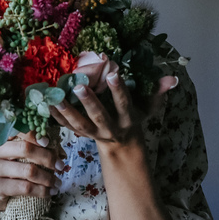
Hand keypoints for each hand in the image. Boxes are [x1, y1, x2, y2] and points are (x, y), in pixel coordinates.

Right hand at [0, 132, 64, 214]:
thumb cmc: (4, 172)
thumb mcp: (11, 156)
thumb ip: (28, 149)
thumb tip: (58, 151)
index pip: (18, 130)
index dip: (35, 135)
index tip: (48, 143)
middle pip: (26, 149)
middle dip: (47, 157)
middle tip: (60, 166)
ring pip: (29, 171)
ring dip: (48, 178)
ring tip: (57, 182)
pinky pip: (25, 187)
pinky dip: (41, 191)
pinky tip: (49, 193)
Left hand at [51, 72, 178, 147]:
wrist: (121, 146)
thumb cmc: (134, 119)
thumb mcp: (148, 108)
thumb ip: (158, 92)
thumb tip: (173, 78)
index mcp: (127, 120)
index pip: (124, 104)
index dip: (119, 90)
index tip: (114, 73)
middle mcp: (110, 129)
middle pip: (99, 117)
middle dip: (90, 102)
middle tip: (79, 85)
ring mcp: (94, 134)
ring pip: (79, 124)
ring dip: (66, 111)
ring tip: (55, 96)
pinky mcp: (80, 135)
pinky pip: (65, 127)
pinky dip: (55, 116)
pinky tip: (46, 104)